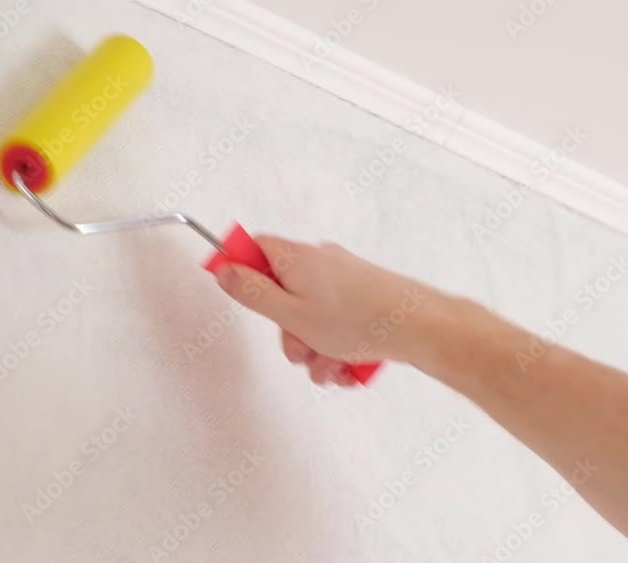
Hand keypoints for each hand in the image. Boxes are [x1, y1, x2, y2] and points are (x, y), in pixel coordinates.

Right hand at [212, 236, 436, 384]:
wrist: (420, 328)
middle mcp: (321, 262)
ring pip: (310, 314)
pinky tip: (346, 367)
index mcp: (297, 258)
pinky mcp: (364, 297)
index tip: (239, 293)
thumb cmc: (358, 321)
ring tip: (329, 367)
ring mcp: (345, 279)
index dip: (242, 269)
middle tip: (300, 351)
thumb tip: (224, 271)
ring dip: (313, 347)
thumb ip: (253, 293)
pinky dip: (335, 346)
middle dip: (287, 330)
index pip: (255, 248)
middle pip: (283, 291)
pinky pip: (336, 321)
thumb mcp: (290, 314)